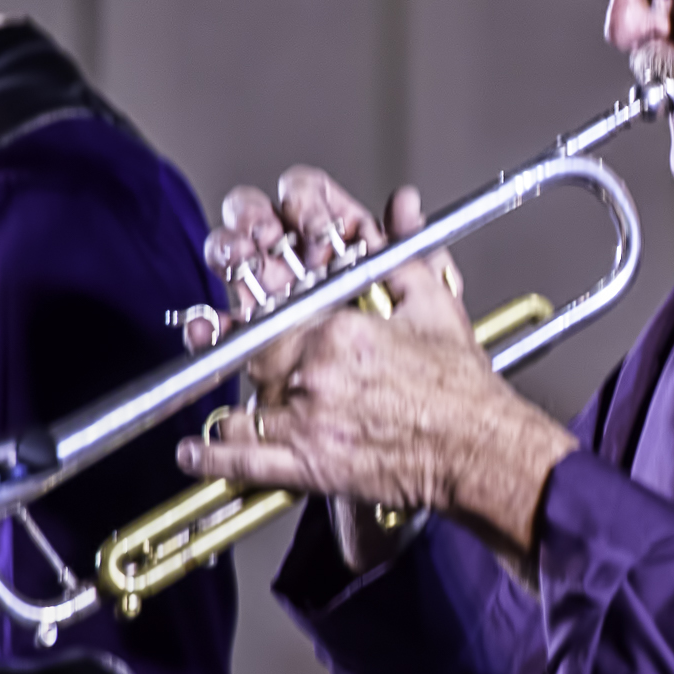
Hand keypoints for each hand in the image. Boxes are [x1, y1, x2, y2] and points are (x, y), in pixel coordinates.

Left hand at [178, 171, 575, 564]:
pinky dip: (212, 458)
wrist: (481, 451)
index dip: (253, 306)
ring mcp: (307, 421)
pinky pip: (244, 462)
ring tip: (224, 407)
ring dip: (231, 406)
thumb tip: (399, 206)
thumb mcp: (435, 304)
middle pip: (252, 355)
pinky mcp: (309, 467)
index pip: (274, 308)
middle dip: (239, 352)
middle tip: (231, 353)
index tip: (243, 308)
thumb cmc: (462, 387)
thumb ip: (404, 252)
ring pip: (243, 406)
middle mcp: (315, 372)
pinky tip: (192, 453)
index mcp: (338, 327)